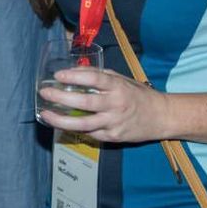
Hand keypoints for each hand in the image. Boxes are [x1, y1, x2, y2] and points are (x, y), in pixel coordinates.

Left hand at [38, 68, 170, 142]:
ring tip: (46, 114)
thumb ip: (100, 75)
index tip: (58, 75)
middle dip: (62, 97)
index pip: (95, 78)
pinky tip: (62, 123)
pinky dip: (75, 128)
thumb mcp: (122, 79)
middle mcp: (116, 105)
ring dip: (62, 120)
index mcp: (118, 87)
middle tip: (45, 93)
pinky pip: (91, 133)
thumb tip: (74, 70)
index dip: (75, 76)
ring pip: (84, 124)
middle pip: (85, 102)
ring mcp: (114, 123)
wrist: (161, 117)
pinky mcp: (113, 137)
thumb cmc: (138, 95)